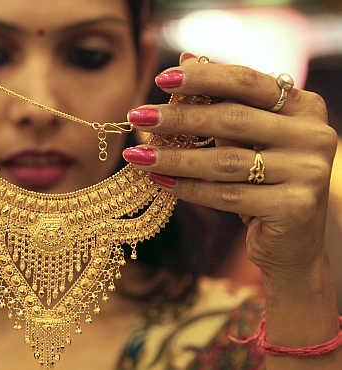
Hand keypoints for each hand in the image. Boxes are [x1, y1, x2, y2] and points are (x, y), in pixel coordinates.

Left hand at [123, 54, 337, 277]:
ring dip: (174, 157)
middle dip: (178, 118)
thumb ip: (223, 102)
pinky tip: (159, 181)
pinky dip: (188, 187)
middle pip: (232, 119)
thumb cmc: (264, 182)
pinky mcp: (294, 207)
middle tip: (137, 116)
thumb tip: (185, 58)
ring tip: (136, 155)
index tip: (162, 79)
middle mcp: (315, 134)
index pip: (247, 81)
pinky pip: (227, 194)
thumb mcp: (247, 139)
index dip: (203, 77)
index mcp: (305, 107)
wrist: (293, 243)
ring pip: (224, 160)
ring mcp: (308, 172)